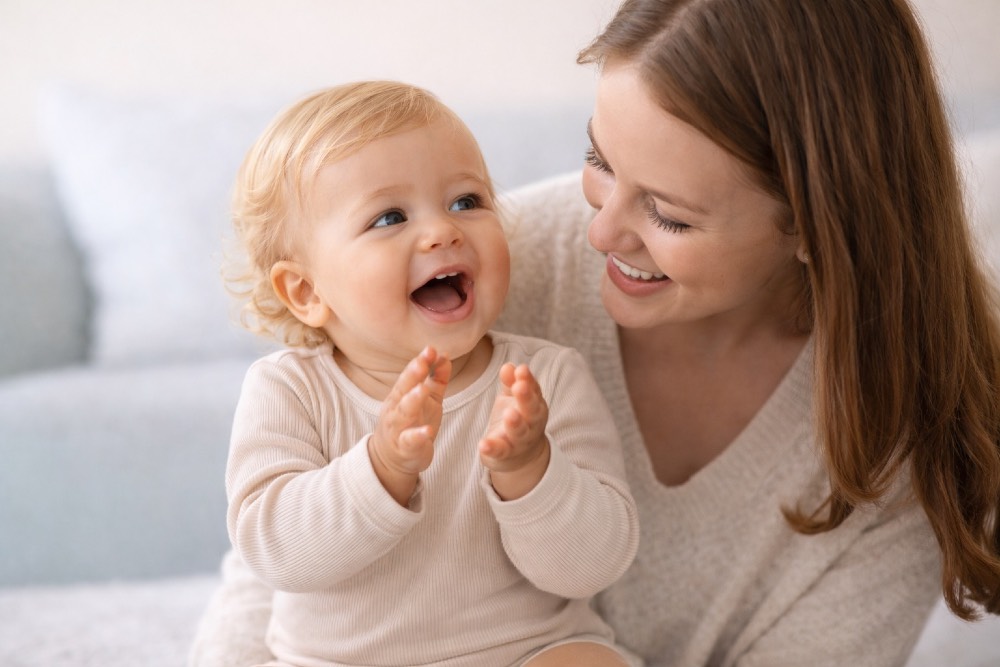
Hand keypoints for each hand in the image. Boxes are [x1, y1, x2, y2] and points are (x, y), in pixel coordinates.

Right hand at [369, 347, 450, 504]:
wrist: (391, 458)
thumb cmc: (411, 422)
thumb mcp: (427, 398)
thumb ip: (437, 378)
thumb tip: (445, 355)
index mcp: (401, 394)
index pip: (410, 375)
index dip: (419, 362)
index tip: (430, 349)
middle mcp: (396, 408)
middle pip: (403, 389)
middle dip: (412, 375)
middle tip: (422, 362)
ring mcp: (398, 427)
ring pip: (404, 412)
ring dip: (413, 399)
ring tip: (422, 389)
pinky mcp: (405, 447)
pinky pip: (410, 440)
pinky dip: (418, 435)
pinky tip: (428, 431)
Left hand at [479, 363, 550, 499]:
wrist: (521, 455)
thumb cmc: (517, 418)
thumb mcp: (513, 399)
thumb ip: (510, 383)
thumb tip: (508, 366)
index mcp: (534, 405)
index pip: (533, 390)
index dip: (528, 380)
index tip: (521, 369)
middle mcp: (531, 423)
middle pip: (532, 410)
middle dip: (526, 398)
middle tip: (520, 387)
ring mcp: (520, 440)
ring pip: (520, 432)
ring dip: (515, 423)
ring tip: (509, 414)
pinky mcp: (506, 454)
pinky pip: (501, 451)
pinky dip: (492, 448)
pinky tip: (483, 444)